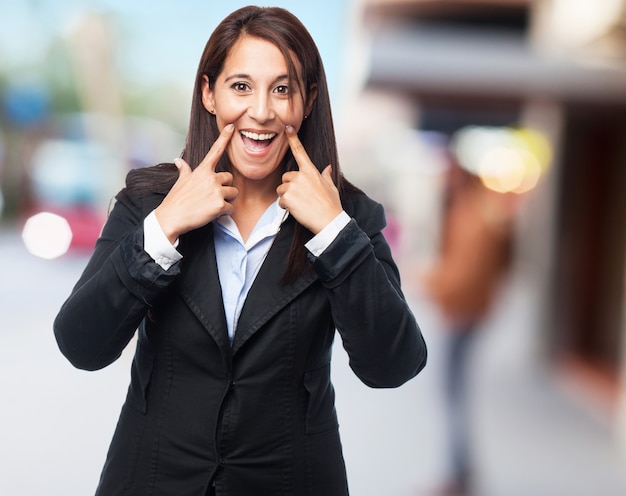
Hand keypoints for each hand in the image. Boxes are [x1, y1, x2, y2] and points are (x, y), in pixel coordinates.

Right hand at [155, 124, 237, 242]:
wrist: (171, 218)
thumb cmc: (175, 200)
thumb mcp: (180, 182)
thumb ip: (184, 170)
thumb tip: (178, 161)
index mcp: (202, 170)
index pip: (215, 151)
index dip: (225, 138)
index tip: (232, 127)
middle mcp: (211, 178)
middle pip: (230, 178)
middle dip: (225, 188)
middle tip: (212, 197)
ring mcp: (216, 191)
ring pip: (233, 194)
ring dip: (226, 201)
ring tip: (212, 206)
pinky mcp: (219, 205)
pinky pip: (231, 208)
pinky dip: (225, 213)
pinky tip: (213, 214)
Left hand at [276, 125, 342, 233]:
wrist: (329, 221)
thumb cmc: (331, 205)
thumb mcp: (331, 188)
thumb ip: (326, 176)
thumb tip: (328, 168)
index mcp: (311, 171)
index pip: (300, 152)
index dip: (293, 139)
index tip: (287, 128)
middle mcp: (301, 176)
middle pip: (286, 178)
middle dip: (290, 187)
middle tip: (302, 198)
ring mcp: (293, 186)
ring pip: (281, 190)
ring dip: (287, 198)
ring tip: (301, 205)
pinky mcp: (288, 197)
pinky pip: (280, 201)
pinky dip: (286, 207)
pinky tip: (297, 210)